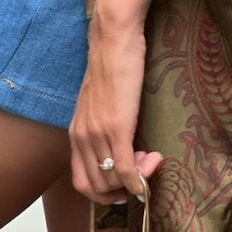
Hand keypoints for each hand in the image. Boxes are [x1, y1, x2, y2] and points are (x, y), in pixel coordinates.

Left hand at [69, 17, 161, 202]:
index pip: (81, 182)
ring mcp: (99, 134)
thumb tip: (118, 145)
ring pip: (112, 181)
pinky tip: (156, 165)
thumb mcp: (98, 101)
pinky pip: (126, 168)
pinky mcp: (117, 127)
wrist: (114, 40)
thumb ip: (101, 124)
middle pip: (96, 188)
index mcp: (76, 133)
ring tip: (153, 158)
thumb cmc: (111, 64)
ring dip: (136, 179)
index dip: (104, 192)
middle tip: (142, 170)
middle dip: (122, 189)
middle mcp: (82, 138)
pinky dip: (140, 178)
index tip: (125, 180)